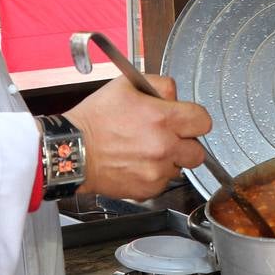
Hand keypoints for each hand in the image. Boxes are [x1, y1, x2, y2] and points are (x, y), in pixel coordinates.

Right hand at [64, 74, 210, 199]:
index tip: (186, 121)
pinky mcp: (147, 190)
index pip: (203, 121)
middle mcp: (163, 147)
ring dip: (169, 161)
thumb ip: (159, 85)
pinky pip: (162, 183)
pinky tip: (136, 164)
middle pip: (198, 152)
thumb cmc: (94, 120)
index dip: (195, 119)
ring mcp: (156, 171)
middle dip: (186, 144)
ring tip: (145, 151)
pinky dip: (153, 176)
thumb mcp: (125, 85)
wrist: (71, 151)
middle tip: (168, 139)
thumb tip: (174, 95)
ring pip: (180, 168)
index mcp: (162, 118)